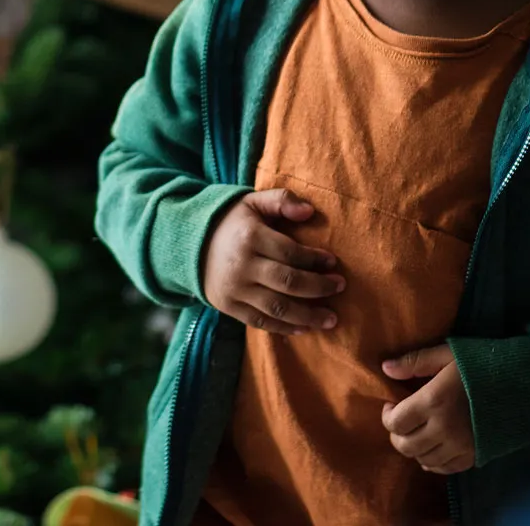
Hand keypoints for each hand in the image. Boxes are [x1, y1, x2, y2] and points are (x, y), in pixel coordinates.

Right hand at [201, 188, 344, 332]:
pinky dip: (284, 328)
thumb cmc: (232, 223)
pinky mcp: (229, 307)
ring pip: (277, 308)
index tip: (333, 263)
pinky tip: (304, 328)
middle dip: (319, 287)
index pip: (291, 253)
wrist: (190, 244)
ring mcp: (234, 289)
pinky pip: (260, 322)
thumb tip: (310, 212)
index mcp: (250, 236)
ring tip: (331, 319)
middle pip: (288, 282)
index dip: (315, 259)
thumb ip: (282, 200)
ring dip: (308, 316)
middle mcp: (242, 265)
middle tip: (339, 287)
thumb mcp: (253, 203)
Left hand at [381, 344, 475, 474]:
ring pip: (423, 459)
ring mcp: (461, 446)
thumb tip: (386, 368)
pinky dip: (433, 462)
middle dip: (397, 435)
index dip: (387, 416)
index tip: (392, 405)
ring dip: (415, 448)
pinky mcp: (475, 455)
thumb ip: (414, 362)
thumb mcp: (447, 354)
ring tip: (419, 432)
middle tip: (402, 421)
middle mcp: (444, 428)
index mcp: (433, 401)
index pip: (395, 423)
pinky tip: (434, 447)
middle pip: (405, 446)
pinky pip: (445, 468)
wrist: (525, 382)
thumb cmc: (483, 363)